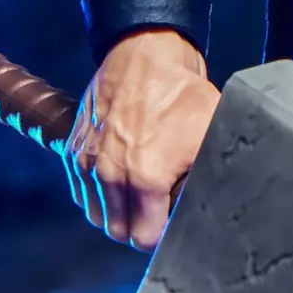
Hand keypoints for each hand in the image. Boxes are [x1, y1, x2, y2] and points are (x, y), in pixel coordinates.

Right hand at [65, 29, 219, 248]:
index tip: (172, 221)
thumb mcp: (209, 130)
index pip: (146, 238)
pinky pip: (82, 194)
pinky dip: (98, 194)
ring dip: (118, 213)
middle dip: (139, 226)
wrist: (145, 55)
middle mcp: (109, 177)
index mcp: (145, 178)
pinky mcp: (73, 153)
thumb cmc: (182, 92)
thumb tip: (218, 198)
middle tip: (159, 209)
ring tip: (142, 194)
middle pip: (119, 232)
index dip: (162, 234)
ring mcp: (87, 166)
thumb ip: (209, 171)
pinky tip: (121, 179)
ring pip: (98, 217)